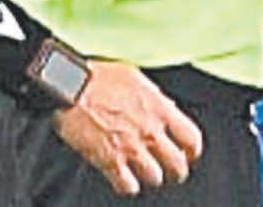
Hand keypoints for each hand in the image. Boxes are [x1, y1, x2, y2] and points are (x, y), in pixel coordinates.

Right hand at [53, 62, 203, 195]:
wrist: (70, 85)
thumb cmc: (98, 76)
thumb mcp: (136, 77)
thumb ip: (154, 97)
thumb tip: (167, 106)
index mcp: (159, 108)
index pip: (191, 138)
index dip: (192, 150)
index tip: (188, 153)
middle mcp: (150, 131)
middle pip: (178, 165)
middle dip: (176, 172)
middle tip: (171, 172)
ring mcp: (131, 147)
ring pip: (155, 178)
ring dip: (151, 178)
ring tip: (144, 174)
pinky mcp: (109, 161)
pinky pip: (128, 187)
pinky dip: (128, 186)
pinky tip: (124, 179)